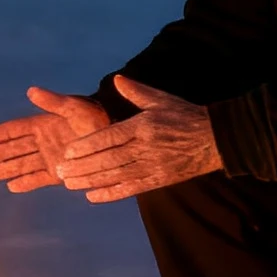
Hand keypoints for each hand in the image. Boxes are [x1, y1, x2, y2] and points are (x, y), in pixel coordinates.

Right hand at [0, 88, 111, 192]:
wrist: (112, 136)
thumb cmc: (94, 117)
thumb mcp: (73, 106)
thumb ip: (52, 102)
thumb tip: (31, 91)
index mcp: (44, 124)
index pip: (17, 129)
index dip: (1, 133)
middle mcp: (43, 142)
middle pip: (16, 148)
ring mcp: (49, 158)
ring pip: (23, 164)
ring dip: (8, 168)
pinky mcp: (58, 174)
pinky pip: (38, 179)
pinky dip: (26, 183)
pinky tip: (12, 187)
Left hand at [58, 75, 220, 201]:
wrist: (215, 139)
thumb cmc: (185, 116)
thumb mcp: (161, 99)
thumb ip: (136, 91)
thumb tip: (116, 79)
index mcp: (143, 126)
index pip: (109, 137)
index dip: (87, 146)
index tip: (68, 152)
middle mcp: (145, 148)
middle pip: (108, 159)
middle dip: (82, 167)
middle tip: (60, 172)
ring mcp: (152, 166)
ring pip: (116, 176)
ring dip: (91, 181)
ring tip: (70, 185)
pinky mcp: (159, 180)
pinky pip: (131, 189)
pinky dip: (111, 194)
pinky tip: (93, 197)